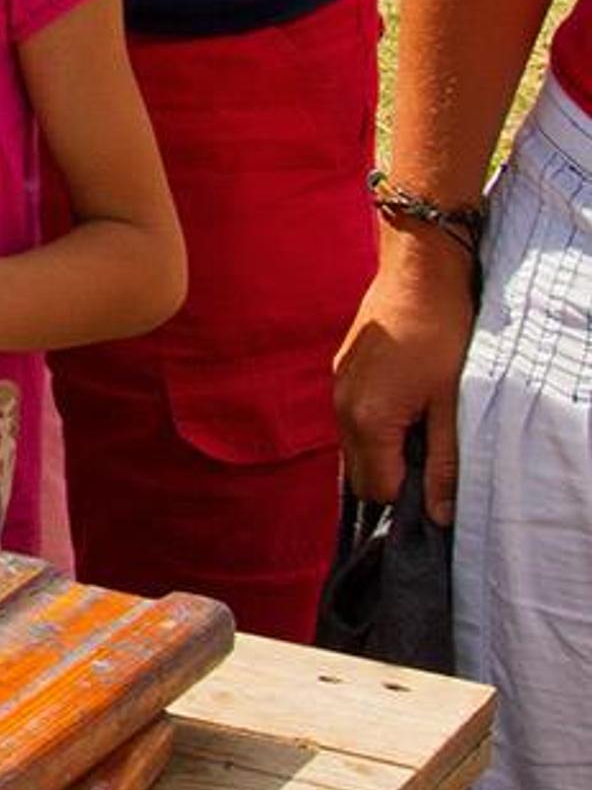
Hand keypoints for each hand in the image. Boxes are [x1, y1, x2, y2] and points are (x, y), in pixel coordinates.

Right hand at [334, 236, 476, 521]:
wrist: (415, 274)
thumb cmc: (440, 335)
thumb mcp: (452, 404)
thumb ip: (443, 464)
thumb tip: (440, 515)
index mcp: (367, 419)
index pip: (378, 490)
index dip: (411, 495)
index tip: (438, 477)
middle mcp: (340, 408)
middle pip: (358, 476)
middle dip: (392, 478)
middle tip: (431, 455)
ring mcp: (336, 388)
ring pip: (354, 447)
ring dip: (384, 452)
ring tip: (422, 425)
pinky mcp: (340, 372)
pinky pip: (351, 420)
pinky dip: (375, 427)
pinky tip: (406, 402)